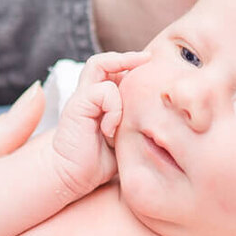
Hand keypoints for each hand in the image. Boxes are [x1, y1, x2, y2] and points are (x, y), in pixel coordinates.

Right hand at [51, 50, 147, 196]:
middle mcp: (88, 94)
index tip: (154, 68)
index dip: (133, 68)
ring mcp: (81, 98)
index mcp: (99, 101)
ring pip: (99, 64)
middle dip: (129, 57)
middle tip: (149, 58)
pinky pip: (103, 92)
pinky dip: (114, 108)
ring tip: (136, 80)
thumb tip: (164, 118)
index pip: (115, 72)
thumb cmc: (99, 162)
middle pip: (104, 61)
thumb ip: (137, 123)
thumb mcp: (126, 138)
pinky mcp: (76, 106)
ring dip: (120, 67)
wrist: (71, 178)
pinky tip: (112, 130)